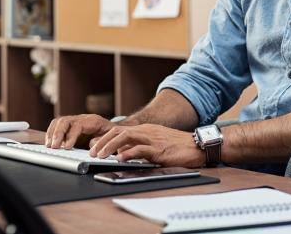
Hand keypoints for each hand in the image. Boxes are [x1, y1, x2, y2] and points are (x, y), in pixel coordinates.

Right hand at [45, 114, 115, 148]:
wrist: (115, 130)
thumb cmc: (113, 135)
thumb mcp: (111, 139)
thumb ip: (101, 141)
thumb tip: (90, 144)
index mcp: (93, 121)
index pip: (78, 125)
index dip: (71, 136)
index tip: (66, 147)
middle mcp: (83, 118)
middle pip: (65, 121)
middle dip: (58, 134)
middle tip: (54, 147)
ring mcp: (76, 120)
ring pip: (59, 121)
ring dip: (52, 133)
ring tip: (50, 146)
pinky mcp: (71, 125)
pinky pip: (58, 125)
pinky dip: (52, 133)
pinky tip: (50, 142)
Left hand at [89, 123, 205, 167]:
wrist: (198, 145)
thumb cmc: (179, 146)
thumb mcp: (157, 143)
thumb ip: (141, 147)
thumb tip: (124, 154)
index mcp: (146, 130)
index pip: (120, 130)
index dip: (105, 138)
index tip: (94, 147)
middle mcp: (147, 131)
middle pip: (119, 132)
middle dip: (103, 142)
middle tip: (92, 153)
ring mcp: (153, 139)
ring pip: (126, 137)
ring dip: (110, 146)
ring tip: (100, 156)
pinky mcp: (159, 149)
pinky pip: (140, 149)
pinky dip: (128, 153)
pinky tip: (120, 159)